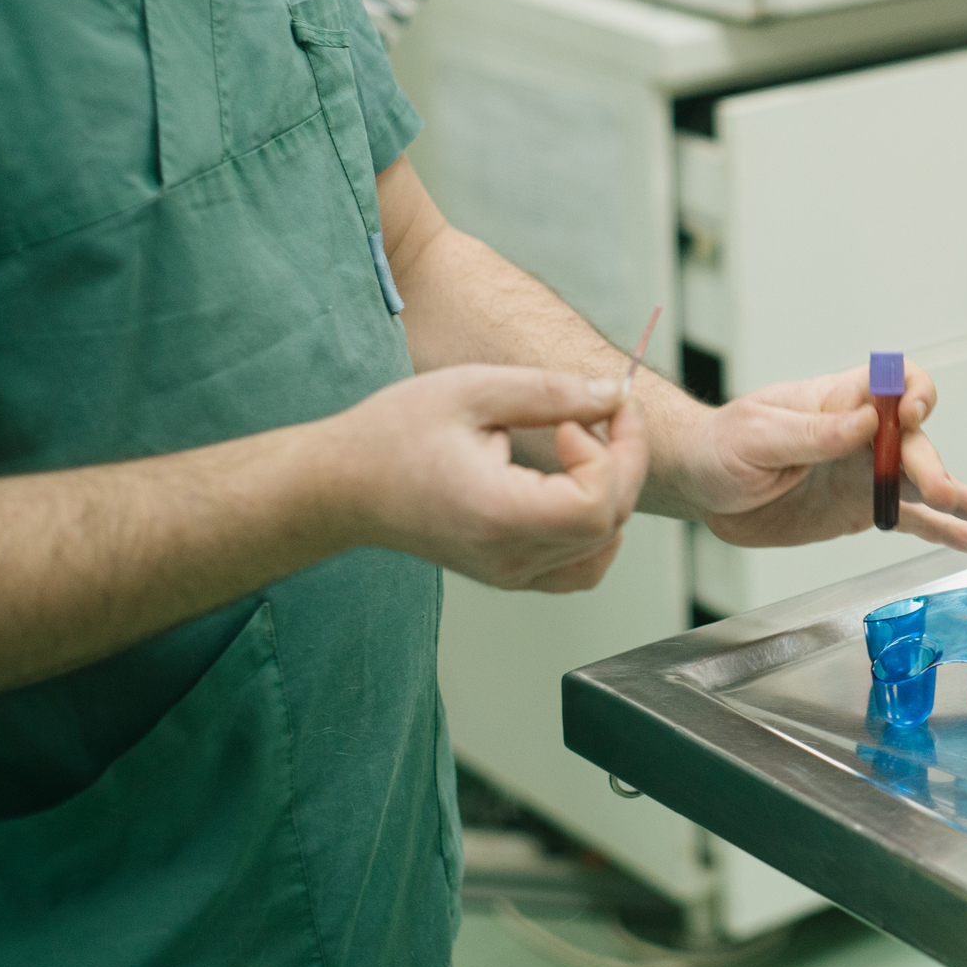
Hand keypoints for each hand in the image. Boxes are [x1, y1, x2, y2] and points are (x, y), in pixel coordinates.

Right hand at [333, 365, 648, 590]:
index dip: (612, 453)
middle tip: (605, 411)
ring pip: (602, 545)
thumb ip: (551, 392)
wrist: (342, 485)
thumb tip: (617, 394)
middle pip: (609, 521)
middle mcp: (509, 558)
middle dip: (624, 459)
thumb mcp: (474, 390)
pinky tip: (580, 486)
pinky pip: (580, 568)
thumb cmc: (394, 433)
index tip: (585, 414)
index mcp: (498, 515)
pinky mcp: (510, 575)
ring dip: (613, 489)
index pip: (597, 503)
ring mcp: (511, 575)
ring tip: (582, 444)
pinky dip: (598, 529)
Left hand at [687, 360, 966, 550]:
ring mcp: (865, 472)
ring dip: (955, 494)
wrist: (703, 486)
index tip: (908, 415)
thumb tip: (863, 424)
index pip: (891, 381)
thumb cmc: (723, 445)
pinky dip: (942, 529)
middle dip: (930, 463)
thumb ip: (811, 433)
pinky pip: (909, 518)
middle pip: (913, 440)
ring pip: (921, 480)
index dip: (910, 392)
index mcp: (837, 401)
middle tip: (937, 490)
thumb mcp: (757, 435)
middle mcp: (861, 434)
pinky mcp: (861, 509)